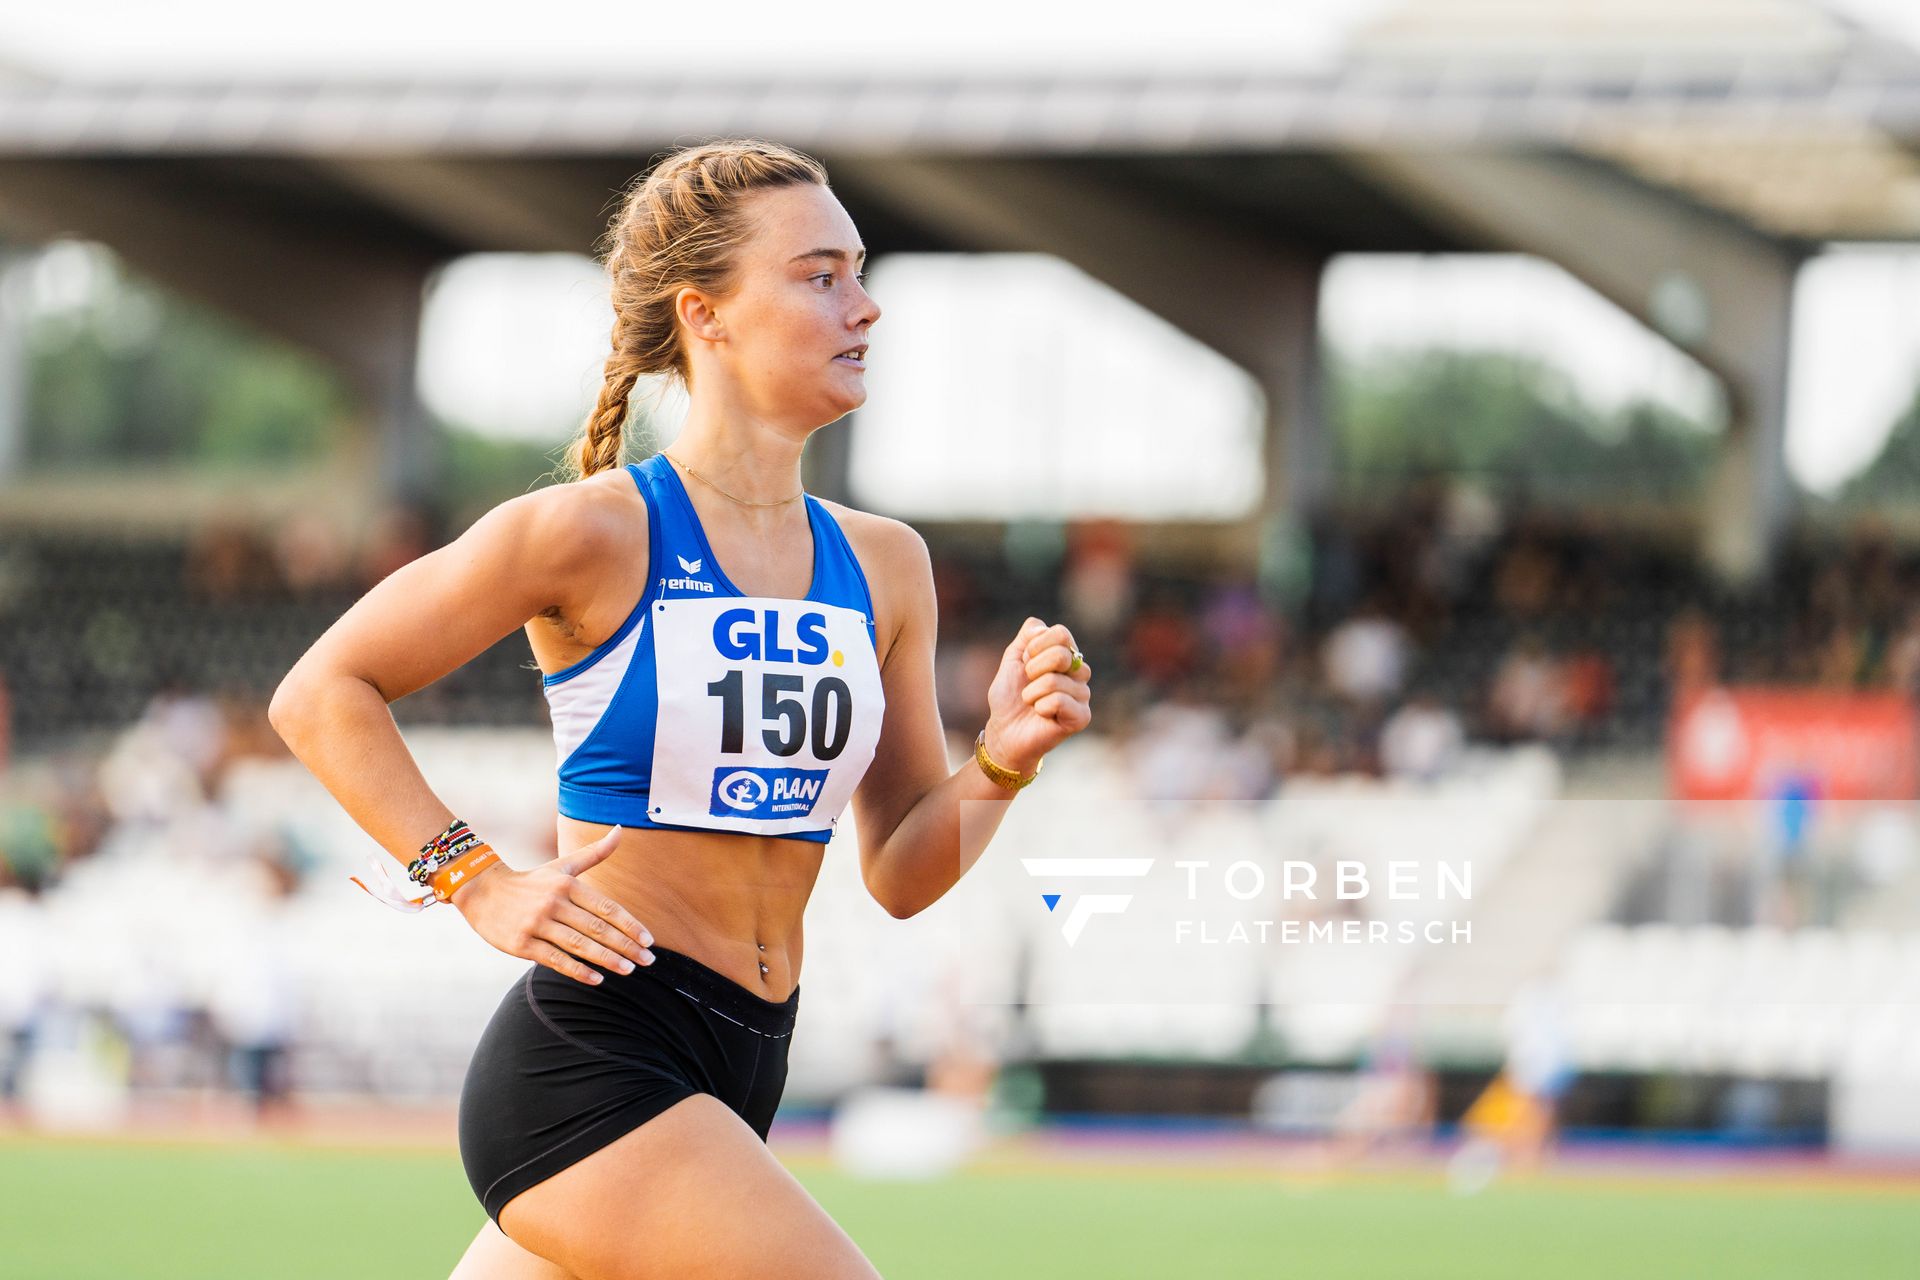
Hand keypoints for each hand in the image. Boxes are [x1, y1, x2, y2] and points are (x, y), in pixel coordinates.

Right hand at [453, 826, 654, 985]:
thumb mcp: (562, 866)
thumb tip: (621, 829)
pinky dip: (578, 971)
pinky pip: (555, 960)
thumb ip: (594, 853)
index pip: (607, 908)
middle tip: (648, 960)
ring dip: (607, 959)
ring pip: (580, 945)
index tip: (649, 940)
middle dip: (626, 946)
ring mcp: (538, 924)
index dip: (630, 925)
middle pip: (598, 928)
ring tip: (628, 970)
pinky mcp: (522, 944)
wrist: (480, 891)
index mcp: (568, 884)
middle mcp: (554, 902)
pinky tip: (597, 980)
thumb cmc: (530, 881)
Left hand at [983, 617, 1093, 775]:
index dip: (1035, 646)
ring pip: (1055, 680)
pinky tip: (1041, 714)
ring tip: (1031, 702)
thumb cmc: (1010, 697)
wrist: (1005, 731)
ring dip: (1032, 692)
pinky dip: (1040, 706)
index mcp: (1066, 655)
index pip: (1061, 634)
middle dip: (1033, 669)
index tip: (1025, 663)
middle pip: (1061, 654)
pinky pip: (1059, 701)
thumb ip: (1027, 636)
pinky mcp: (1082, 716)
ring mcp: (1083, 694)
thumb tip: (1042, 629)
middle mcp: (1079, 672)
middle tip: (1028, 683)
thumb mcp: (1012, 659)